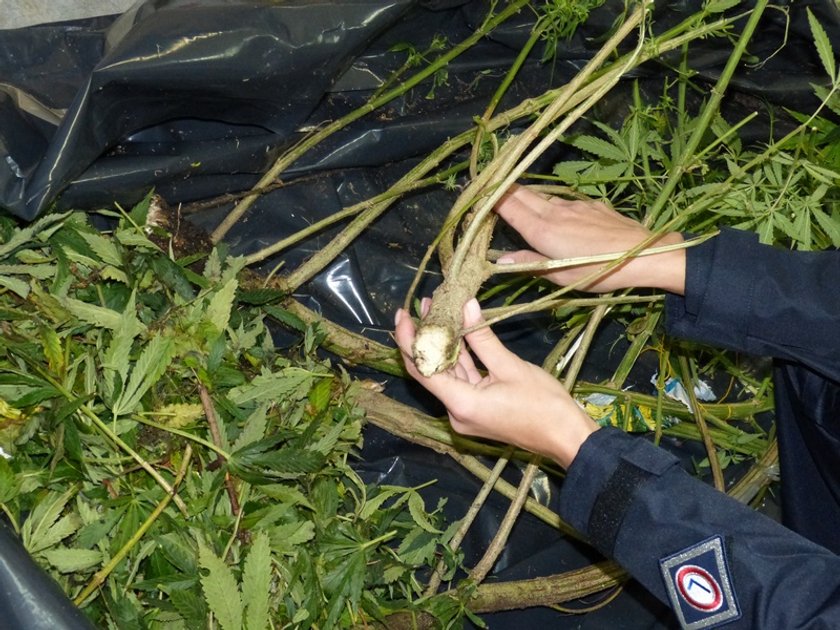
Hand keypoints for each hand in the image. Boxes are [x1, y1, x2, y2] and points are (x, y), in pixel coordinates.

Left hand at [394, 298, 598, 468]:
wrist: (566, 437)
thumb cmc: (544, 404)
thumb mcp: (511, 366)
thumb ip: (482, 338)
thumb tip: (465, 307)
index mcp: (461, 404)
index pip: (422, 369)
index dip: (409, 341)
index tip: (404, 315)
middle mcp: (456, 411)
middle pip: (429, 372)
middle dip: (423, 339)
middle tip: (421, 307)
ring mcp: (466, 412)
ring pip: (446, 374)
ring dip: (442, 345)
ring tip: (437, 311)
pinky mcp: (476, 409)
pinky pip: (462, 380)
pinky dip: (459, 358)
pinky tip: (456, 332)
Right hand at [494, 185, 685, 293]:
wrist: (644, 254)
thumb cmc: (599, 270)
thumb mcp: (560, 276)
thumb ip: (529, 263)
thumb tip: (499, 260)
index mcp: (541, 229)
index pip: (506, 204)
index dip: (487, 196)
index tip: (473, 193)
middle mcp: (553, 211)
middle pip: (520, 192)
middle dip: (501, 188)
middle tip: (485, 190)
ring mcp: (573, 205)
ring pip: (540, 195)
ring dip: (523, 196)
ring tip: (513, 201)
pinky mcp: (590, 204)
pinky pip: (561, 201)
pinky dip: (548, 204)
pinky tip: (554, 215)